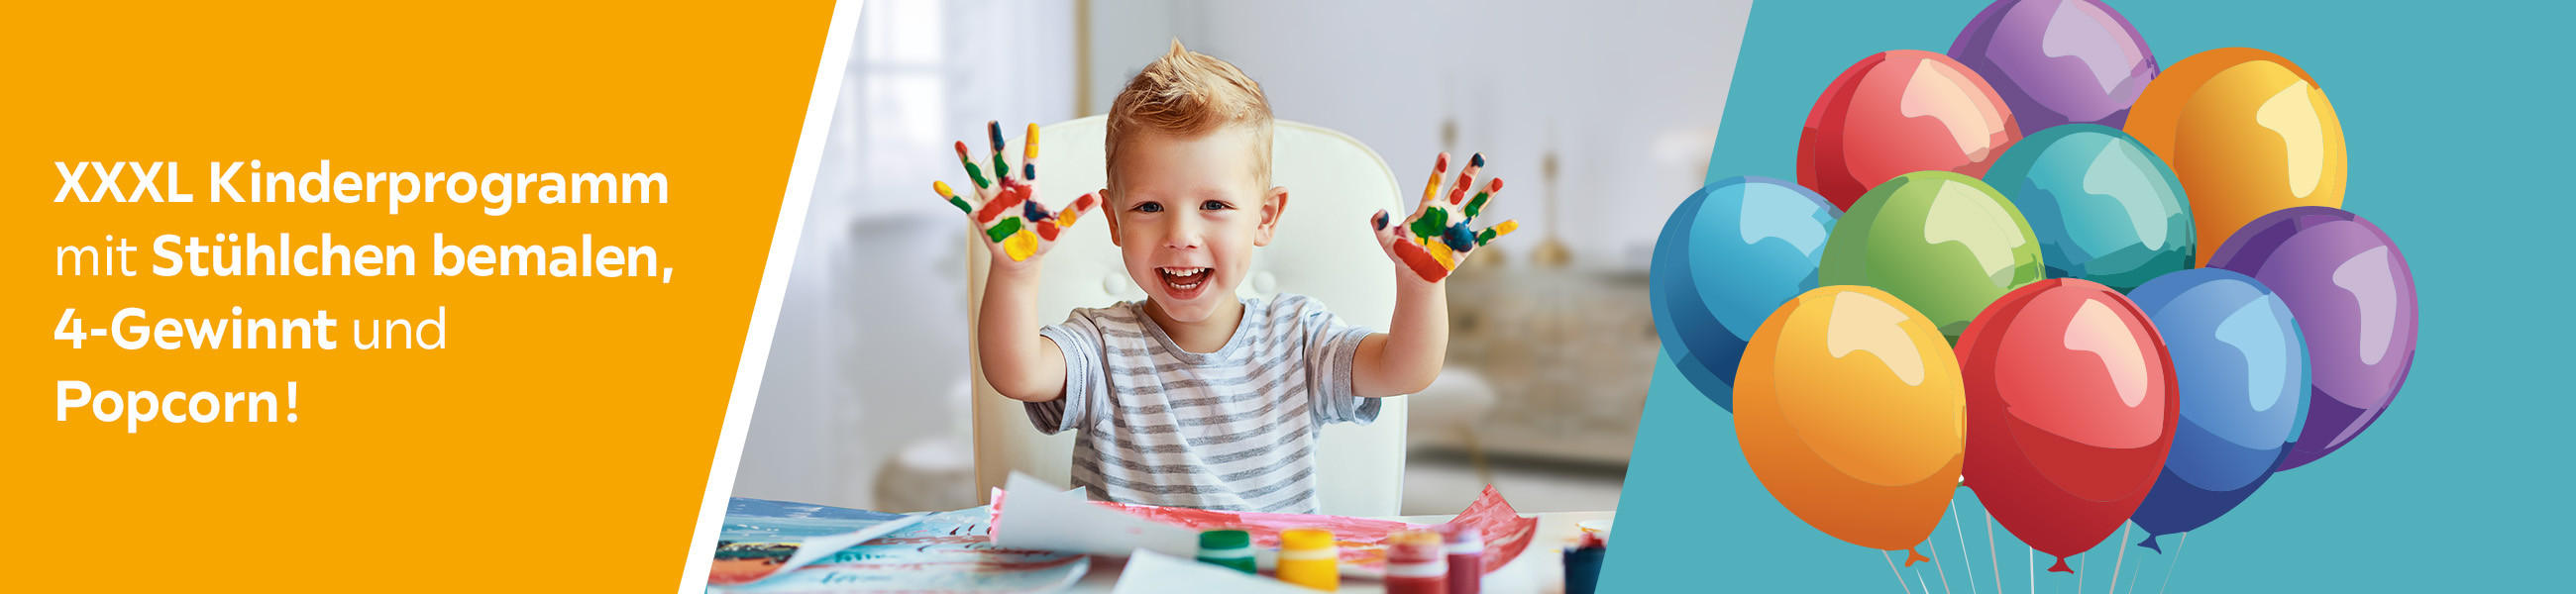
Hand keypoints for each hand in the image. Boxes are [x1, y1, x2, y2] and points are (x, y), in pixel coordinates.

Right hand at [934, 121, 1099, 267]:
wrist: (1022, 260)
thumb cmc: (1041, 240)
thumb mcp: (1059, 225)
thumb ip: (1075, 210)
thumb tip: (1097, 198)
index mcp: (1028, 190)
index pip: (1030, 163)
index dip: (1031, 145)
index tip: (1033, 124)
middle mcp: (1008, 191)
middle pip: (1002, 163)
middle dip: (997, 143)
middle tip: (992, 122)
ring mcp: (992, 202)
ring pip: (980, 177)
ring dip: (969, 162)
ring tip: (959, 144)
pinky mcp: (980, 216)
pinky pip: (963, 203)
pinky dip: (950, 195)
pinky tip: (937, 184)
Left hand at [1371, 152, 1518, 282]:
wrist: (1416, 272)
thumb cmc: (1401, 253)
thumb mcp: (1387, 240)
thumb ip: (1382, 226)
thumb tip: (1378, 213)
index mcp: (1428, 209)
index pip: (1434, 186)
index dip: (1439, 172)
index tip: (1444, 154)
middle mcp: (1446, 213)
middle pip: (1459, 189)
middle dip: (1469, 173)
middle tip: (1480, 156)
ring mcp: (1458, 227)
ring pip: (1475, 206)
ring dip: (1487, 194)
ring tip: (1499, 180)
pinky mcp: (1467, 242)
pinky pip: (1486, 235)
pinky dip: (1500, 230)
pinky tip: (1514, 222)